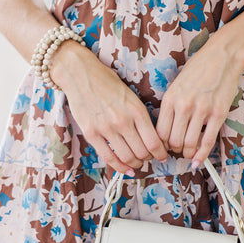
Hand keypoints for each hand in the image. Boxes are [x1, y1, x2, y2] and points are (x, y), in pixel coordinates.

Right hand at [51, 41, 168, 175]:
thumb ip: (140, 115)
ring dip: (135, 164)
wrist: (81, 74)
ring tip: (137, 163)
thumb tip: (151, 136)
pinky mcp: (91, 134)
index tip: (162, 156)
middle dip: (148, 159)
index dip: (161, 153)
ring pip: (127, 157)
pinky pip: (108, 157)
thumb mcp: (131, 95)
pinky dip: (119, 167)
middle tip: (149, 158)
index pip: (154, 141)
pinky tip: (125, 169)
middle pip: (142, 152)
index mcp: (137, 110)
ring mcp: (106, 128)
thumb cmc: (107, 81)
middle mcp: (123, 121)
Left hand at [155, 33, 241, 165]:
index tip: (165, 147)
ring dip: (187, 153)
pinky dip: (202, 155)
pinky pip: (207, 141)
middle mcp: (183, 105)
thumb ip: (172, 105)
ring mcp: (202, 110)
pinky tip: (198, 161)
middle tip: (178, 150)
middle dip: (174, 150)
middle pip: (173, 141)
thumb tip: (167, 128)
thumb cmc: (199, 68)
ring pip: (189, 144)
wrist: (222, 56)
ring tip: (188, 153)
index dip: (161, 145)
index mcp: (170, 98)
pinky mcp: (218, 114)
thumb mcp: (177, 84)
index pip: (159, 132)